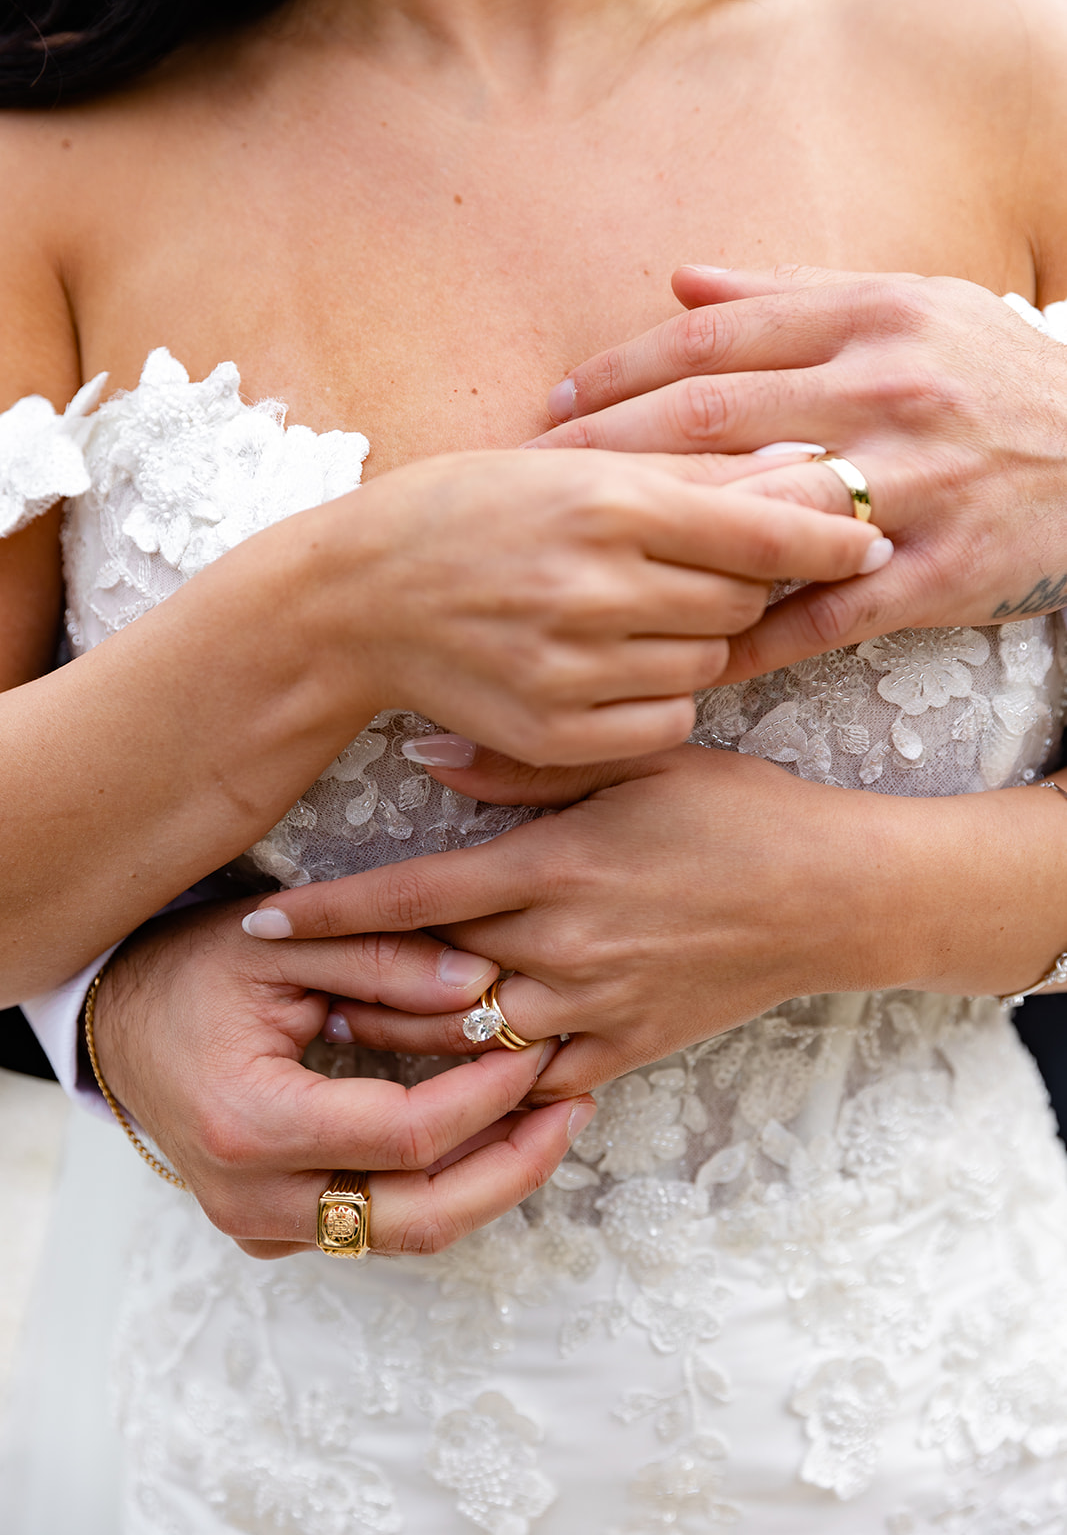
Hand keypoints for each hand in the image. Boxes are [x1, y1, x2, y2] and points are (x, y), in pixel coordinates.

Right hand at [92, 900, 593, 1257]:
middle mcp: (253, 1196)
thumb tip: (482, 988)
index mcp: (252, 1123)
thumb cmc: (194, 970)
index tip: (537, 1043)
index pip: (407, 1136)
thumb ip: (384, 959)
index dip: (487, 1095)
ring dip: (489, 1181)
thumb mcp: (288, 944)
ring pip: (406, 1235)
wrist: (118, 1020)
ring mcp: (260, 1224)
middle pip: (421, 1217)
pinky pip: (375, 1228)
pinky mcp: (273, 1229)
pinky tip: (485, 1135)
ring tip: (551, 1117)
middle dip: (515, 1165)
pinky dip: (440, 1188)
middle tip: (576, 1105)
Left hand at [243, 743, 957, 1101]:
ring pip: (465, 1048)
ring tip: (340, 1030)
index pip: (412, 897)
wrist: (835, 896)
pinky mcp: (627, 1050)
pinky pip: (535, 1086)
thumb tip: (428, 760)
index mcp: (553, 867)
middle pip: (421, 983)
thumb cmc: (738, 813)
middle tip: (282, 990)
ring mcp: (594, 1007)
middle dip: (345, 988)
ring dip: (397, 1042)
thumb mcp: (638, 765)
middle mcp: (561, 946)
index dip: (329, 914)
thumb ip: (526, 769)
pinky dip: (484, 1091)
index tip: (258, 926)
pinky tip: (443, 1088)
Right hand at [316, 445, 887, 763]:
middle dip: (744, 584)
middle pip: (744, 600)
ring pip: (710, 665)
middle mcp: (593, 586)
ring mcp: (572, 667)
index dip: (828, 532)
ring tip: (640, 612)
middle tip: (706, 569)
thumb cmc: (463, 512)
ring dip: (700, 641)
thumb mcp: (566, 464)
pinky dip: (663, 697)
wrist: (354, 598)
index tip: (865, 535)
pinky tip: (617, 665)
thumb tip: (800, 465)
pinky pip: (667, 721)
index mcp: (603, 501)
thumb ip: (686, 470)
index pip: (760, 525)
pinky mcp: (554, 731)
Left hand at [525, 265, 1066, 679]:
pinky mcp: (940, 573)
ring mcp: (916, 486)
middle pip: (712, 418)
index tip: (551, 407)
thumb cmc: (995, 375)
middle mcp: (887, 393)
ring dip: (661, 542)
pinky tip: (682, 653)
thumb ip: (791, 296)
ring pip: (760, 513)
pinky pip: (826, 614)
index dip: (619, 373)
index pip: (713, 343)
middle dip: (604, 451)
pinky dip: (752, 636)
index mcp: (871, 320)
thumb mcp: (910, 304)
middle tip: (525, 483)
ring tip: (582, 566)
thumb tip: (680, 280)